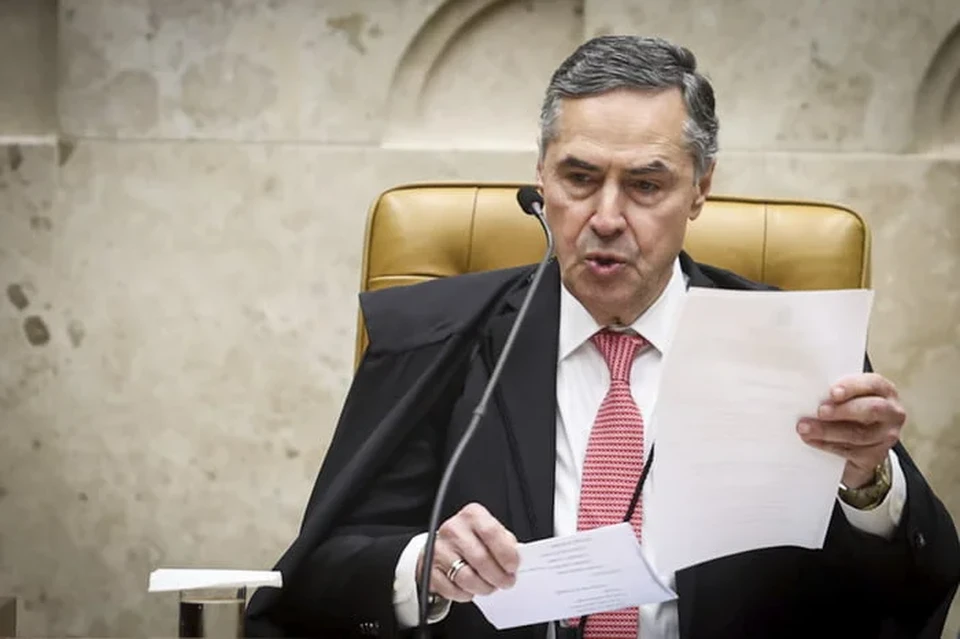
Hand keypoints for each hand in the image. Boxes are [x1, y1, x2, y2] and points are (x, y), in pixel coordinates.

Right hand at [416, 502, 518, 602]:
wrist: (443, 546)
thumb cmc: (473, 539)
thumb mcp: (490, 532)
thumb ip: (505, 542)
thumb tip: (516, 557)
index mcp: (472, 515)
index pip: (491, 532)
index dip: (505, 553)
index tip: (513, 567)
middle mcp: (454, 529)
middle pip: (480, 559)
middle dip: (498, 576)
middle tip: (506, 582)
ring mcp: (439, 549)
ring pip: (466, 578)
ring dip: (483, 587)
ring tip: (489, 586)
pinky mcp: (429, 568)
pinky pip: (452, 589)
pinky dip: (465, 594)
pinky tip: (470, 588)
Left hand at [797, 373, 905, 488]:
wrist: (860, 444)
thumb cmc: (850, 410)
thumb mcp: (847, 397)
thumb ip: (835, 393)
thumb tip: (807, 391)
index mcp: (884, 391)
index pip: (873, 384)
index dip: (852, 387)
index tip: (833, 393)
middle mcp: (891, 413)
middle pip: (871, 410)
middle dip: (842, 410)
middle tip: (820, 411)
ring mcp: (886, 437)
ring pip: (858, 434)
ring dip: (828, 431)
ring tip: (805, 428)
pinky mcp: (875, 456)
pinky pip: (851, 452)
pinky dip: (828, 445)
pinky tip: (812, 440)